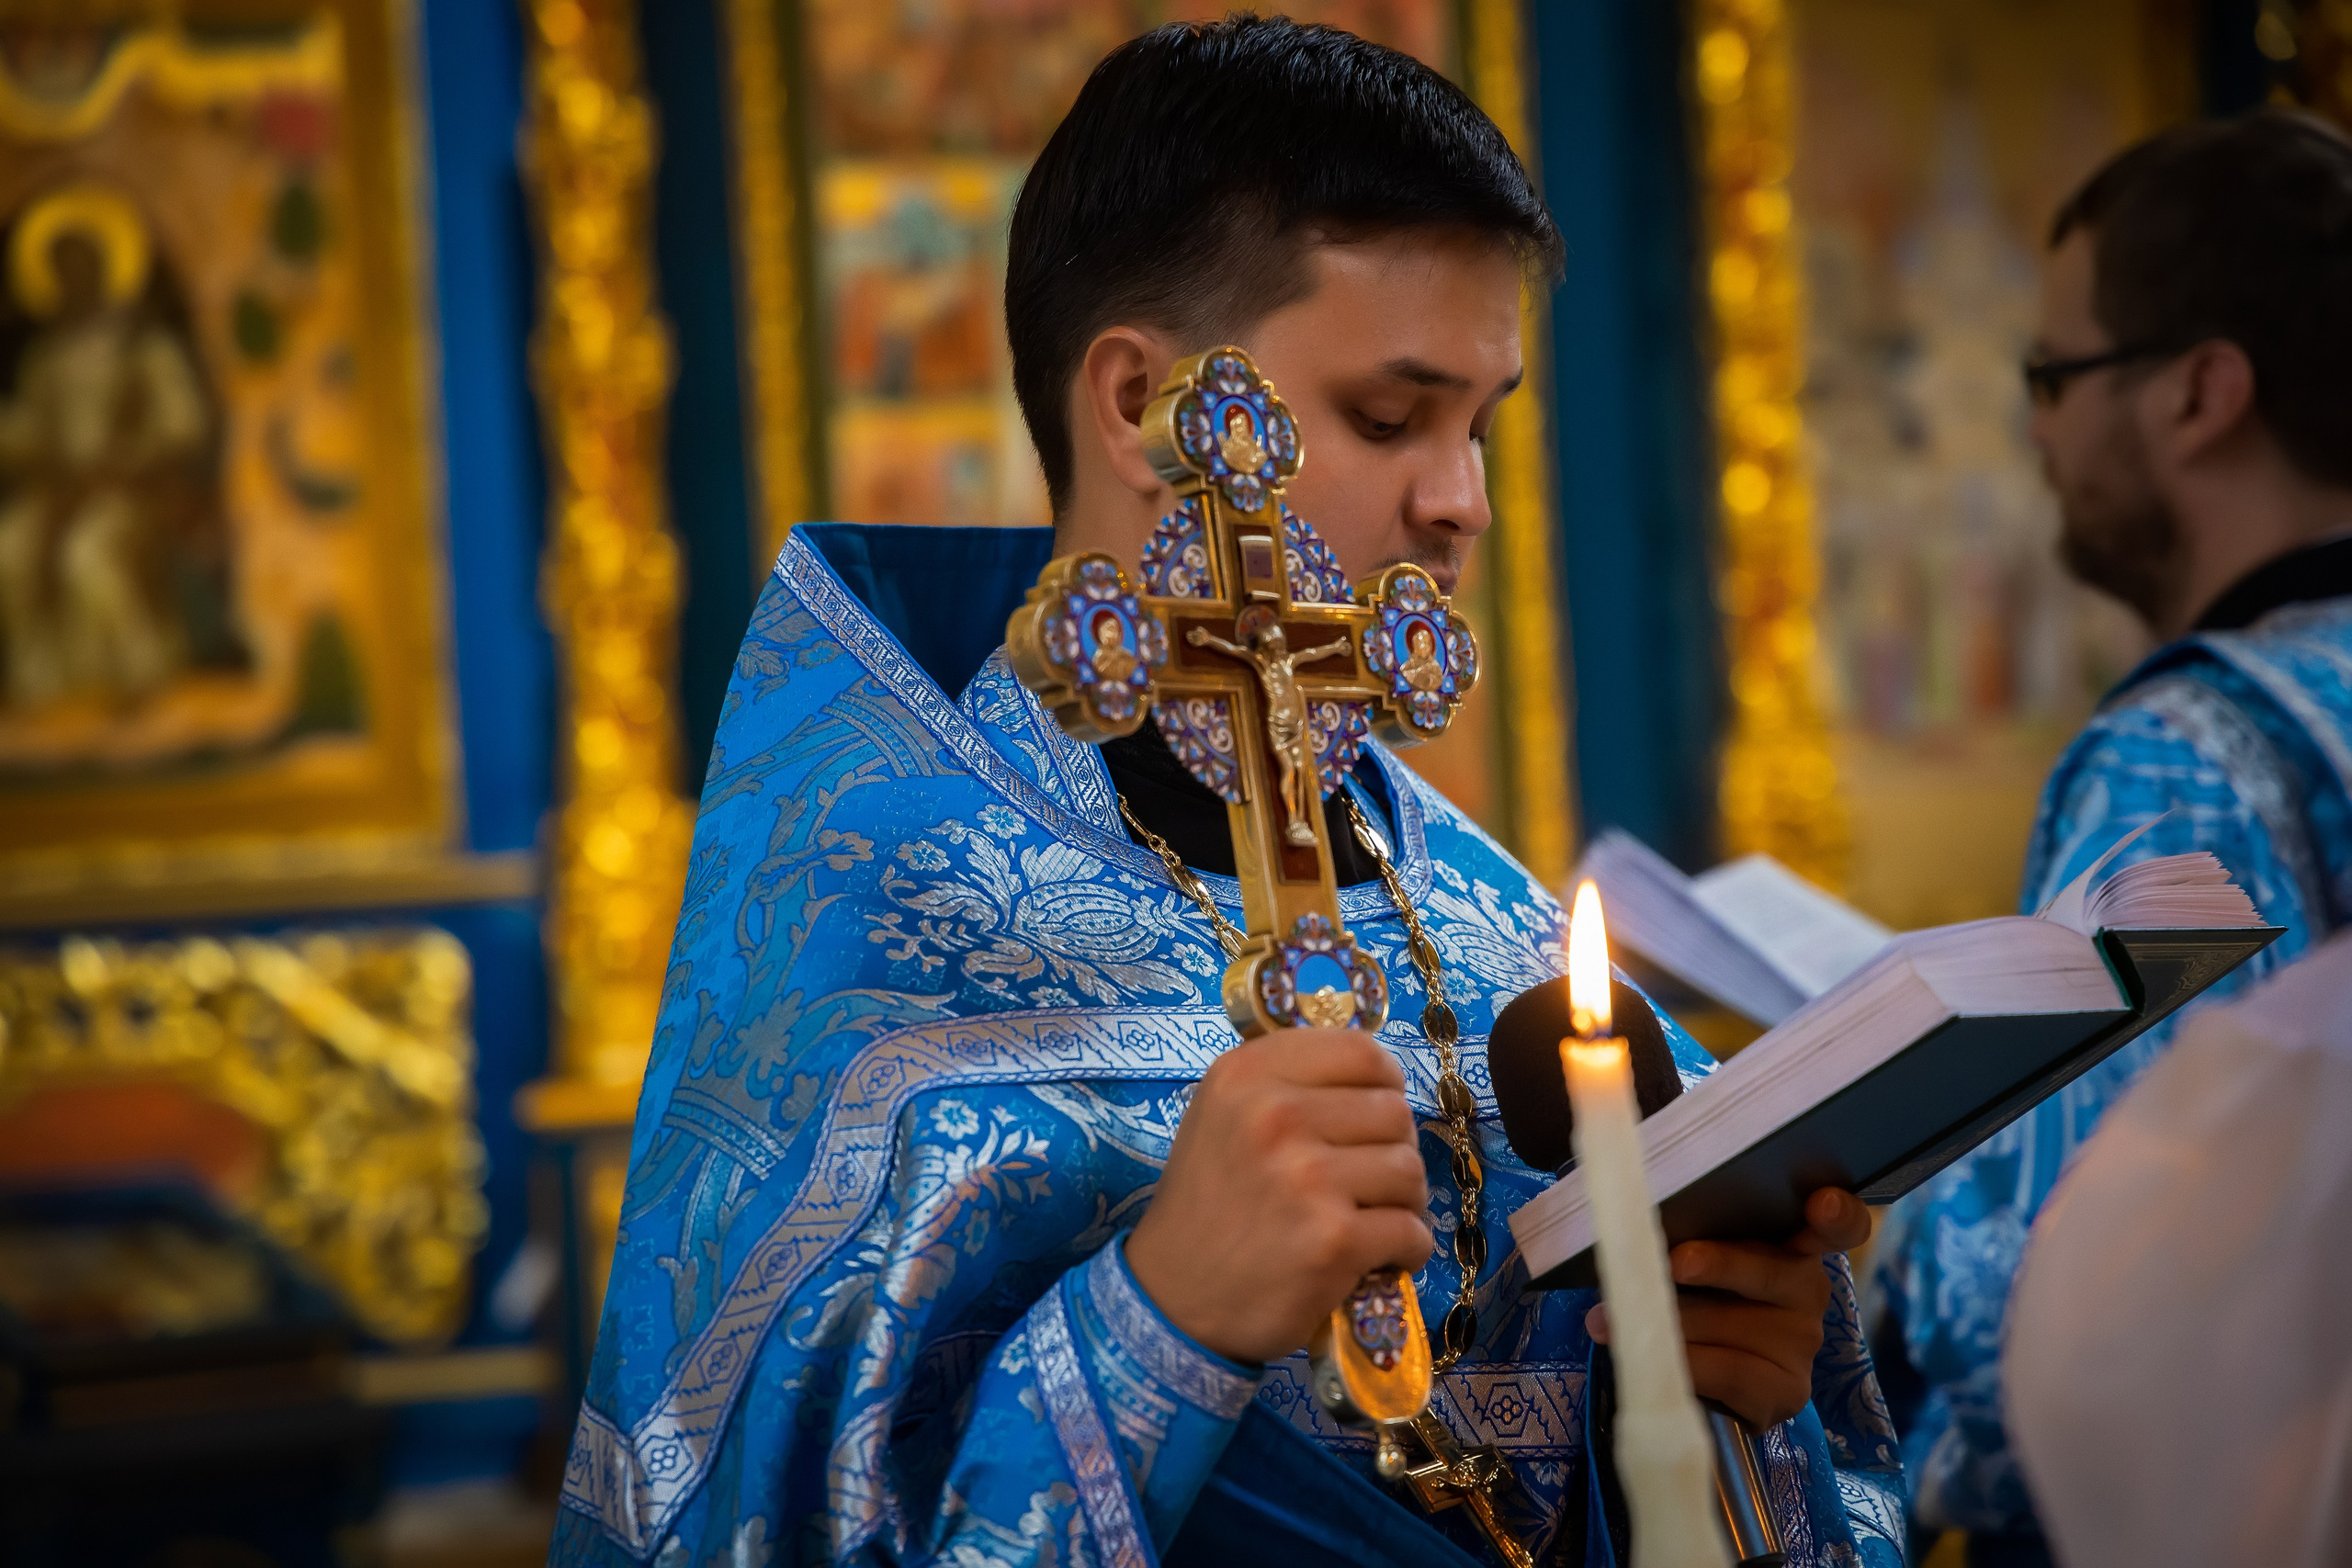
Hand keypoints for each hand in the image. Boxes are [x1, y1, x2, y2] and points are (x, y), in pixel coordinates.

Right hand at [1127, 1028, 1433, 1364]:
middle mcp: (1275, 1115)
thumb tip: (1377, 1072)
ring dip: (1405, 1201)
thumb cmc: (1209, 1202)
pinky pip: (1410, 1230)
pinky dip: (1407, 1249)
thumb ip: (1288, 1083)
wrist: (1173, 1297)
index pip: (1361, 1052)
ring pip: (1409, 1169)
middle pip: (1393, 1111)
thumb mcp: (1223, 1115)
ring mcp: (1307, 1177)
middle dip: (1395, 1149)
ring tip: (1376, 1219)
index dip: (1385, 1084)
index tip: (1377, 1115)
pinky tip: (1382, 1258)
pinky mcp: (1334, 1239)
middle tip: (1372, 1181)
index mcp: (1247, 1075)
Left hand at [1585, 1186, 1871, 1429]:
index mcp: (1792, 1245)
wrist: (1697, 1381)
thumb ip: (1680, 1238)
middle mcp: (1807, 1290)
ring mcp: (1803, 1343)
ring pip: (1734, 1323)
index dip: (1837, 1213)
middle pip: (1772, 1271)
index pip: (1839, 1225)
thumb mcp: (1689, 1263)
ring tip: (1613, 1320)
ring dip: (1671, 1322)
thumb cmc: (1691, 1300)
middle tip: (1673, 1264)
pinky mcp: (1786, 1390)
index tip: (1819, 1203)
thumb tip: (1628, 1228)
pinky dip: (1684, 1363)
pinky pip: (1729, 1372)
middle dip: (1718, 1264)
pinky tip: (1651, 1360)